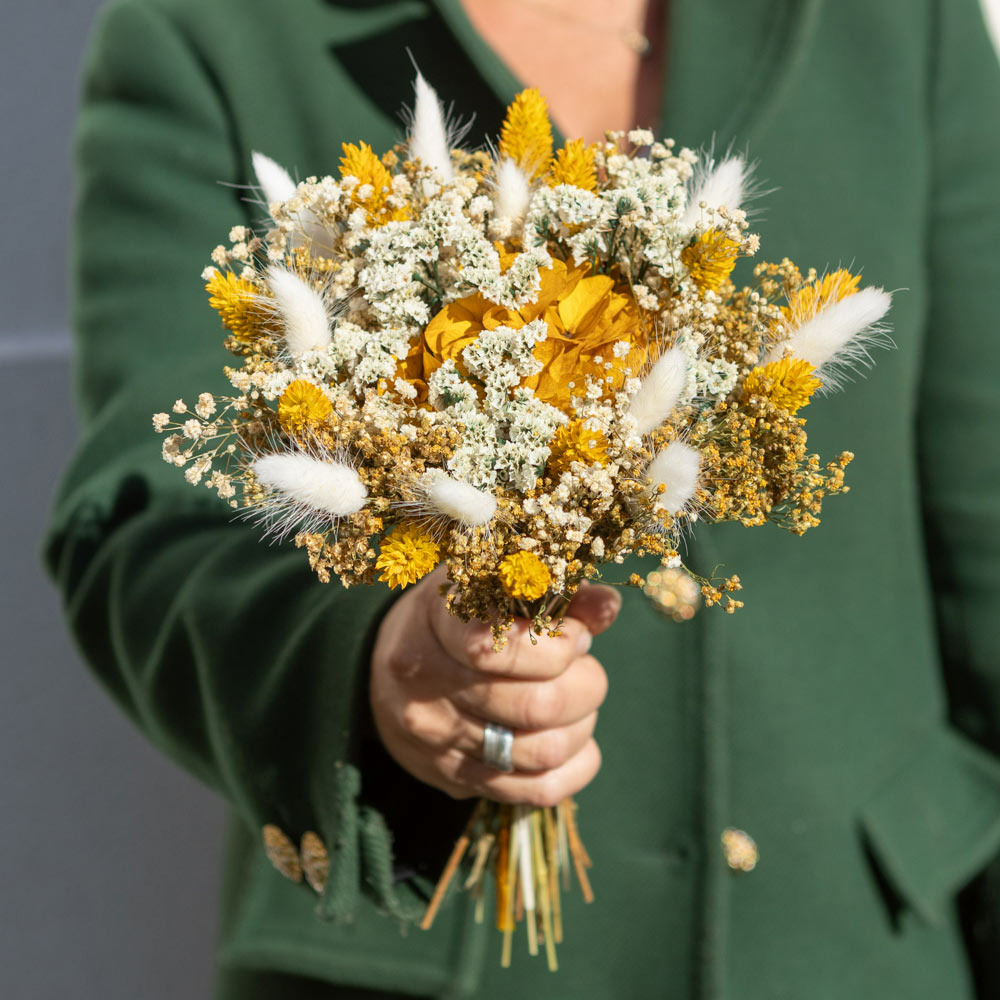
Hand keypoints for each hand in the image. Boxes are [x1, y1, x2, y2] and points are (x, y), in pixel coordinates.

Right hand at [370, 566, 620, 806]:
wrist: (386, 671)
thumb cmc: (457, 615)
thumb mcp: (493, 583)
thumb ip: (554, 591)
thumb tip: (607, 606)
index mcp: (434, 620)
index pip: (498, 647)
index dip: (558, 645)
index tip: (576, 635)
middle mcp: (425, 683)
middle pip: (536, 706)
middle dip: (585, 686)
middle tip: (585, 668)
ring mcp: (436, 738)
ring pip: (543, 752)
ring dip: (581, 725)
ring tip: (578, 701)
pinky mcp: (453, 778)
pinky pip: (536, 790)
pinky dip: (575, 768)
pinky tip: (577, 743)